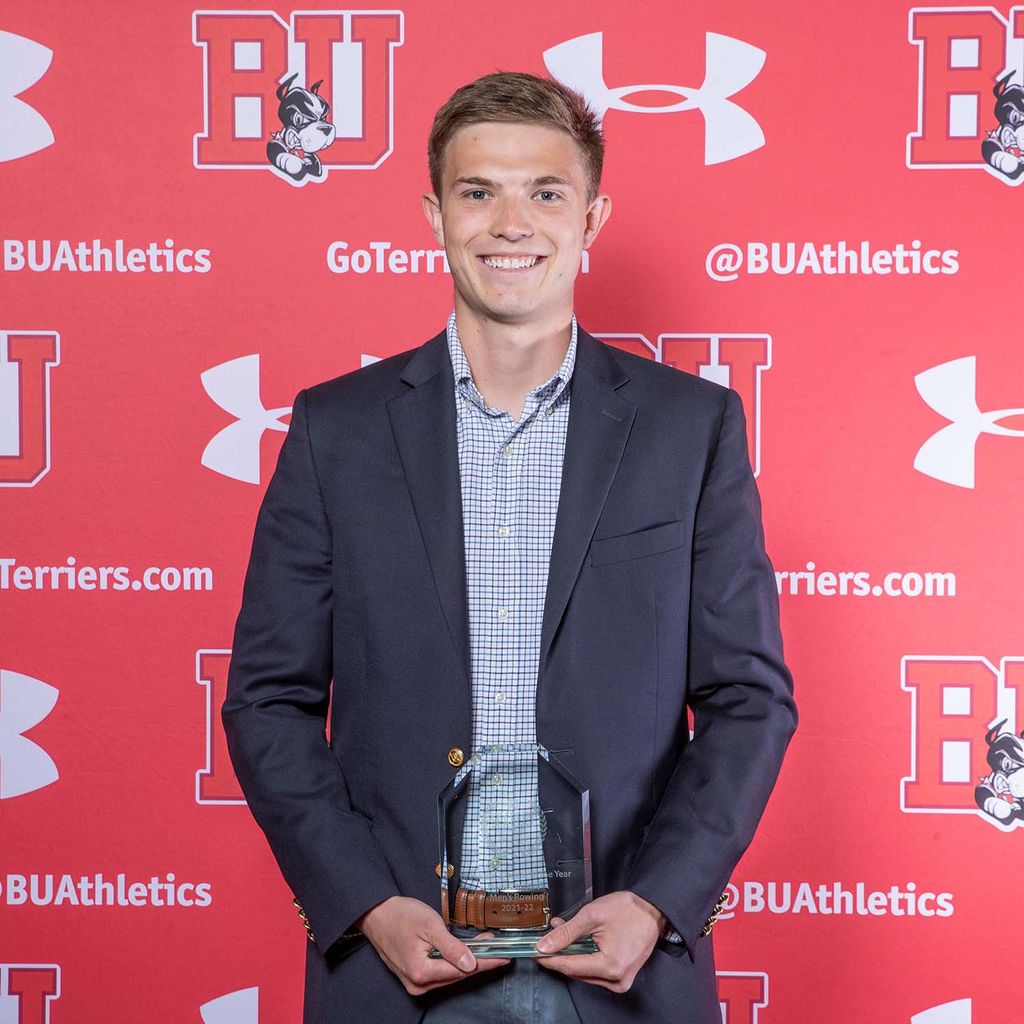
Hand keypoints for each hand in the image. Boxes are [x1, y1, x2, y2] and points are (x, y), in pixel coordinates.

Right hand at [356, 896, 509, 995]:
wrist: (377, 914)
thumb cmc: (400, 915)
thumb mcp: (429, 925)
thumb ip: (451, 947)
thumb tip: (471, 964)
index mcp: (421, 972)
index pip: (463, 970)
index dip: (486, 962)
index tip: (504, 957)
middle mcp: (418, 984)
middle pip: (458, 975)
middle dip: (479, 960)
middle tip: (497, 946)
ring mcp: (416, 983)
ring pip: (450, 975)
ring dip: (467, 961)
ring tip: (485, 946)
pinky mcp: (415, 977)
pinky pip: (441, 973)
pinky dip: (454, 962)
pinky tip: (465, 953)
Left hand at [533, 891, 665, 992]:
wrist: (653, 909)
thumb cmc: (629, 910)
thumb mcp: (592, 915)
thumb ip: (566, 932)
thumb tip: (545, 945)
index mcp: (610, 966)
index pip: (570, 967)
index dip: (549, 959)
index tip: (535, 952)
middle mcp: (616, 979)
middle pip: (577, 971)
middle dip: (561, 953)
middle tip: (548, 937)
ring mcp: (621, 980)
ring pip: (585, 971)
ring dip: (572, 953)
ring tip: (564, 932)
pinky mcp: (622, 976)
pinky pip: (596, 971)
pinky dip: (585, 956)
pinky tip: (579, 941)